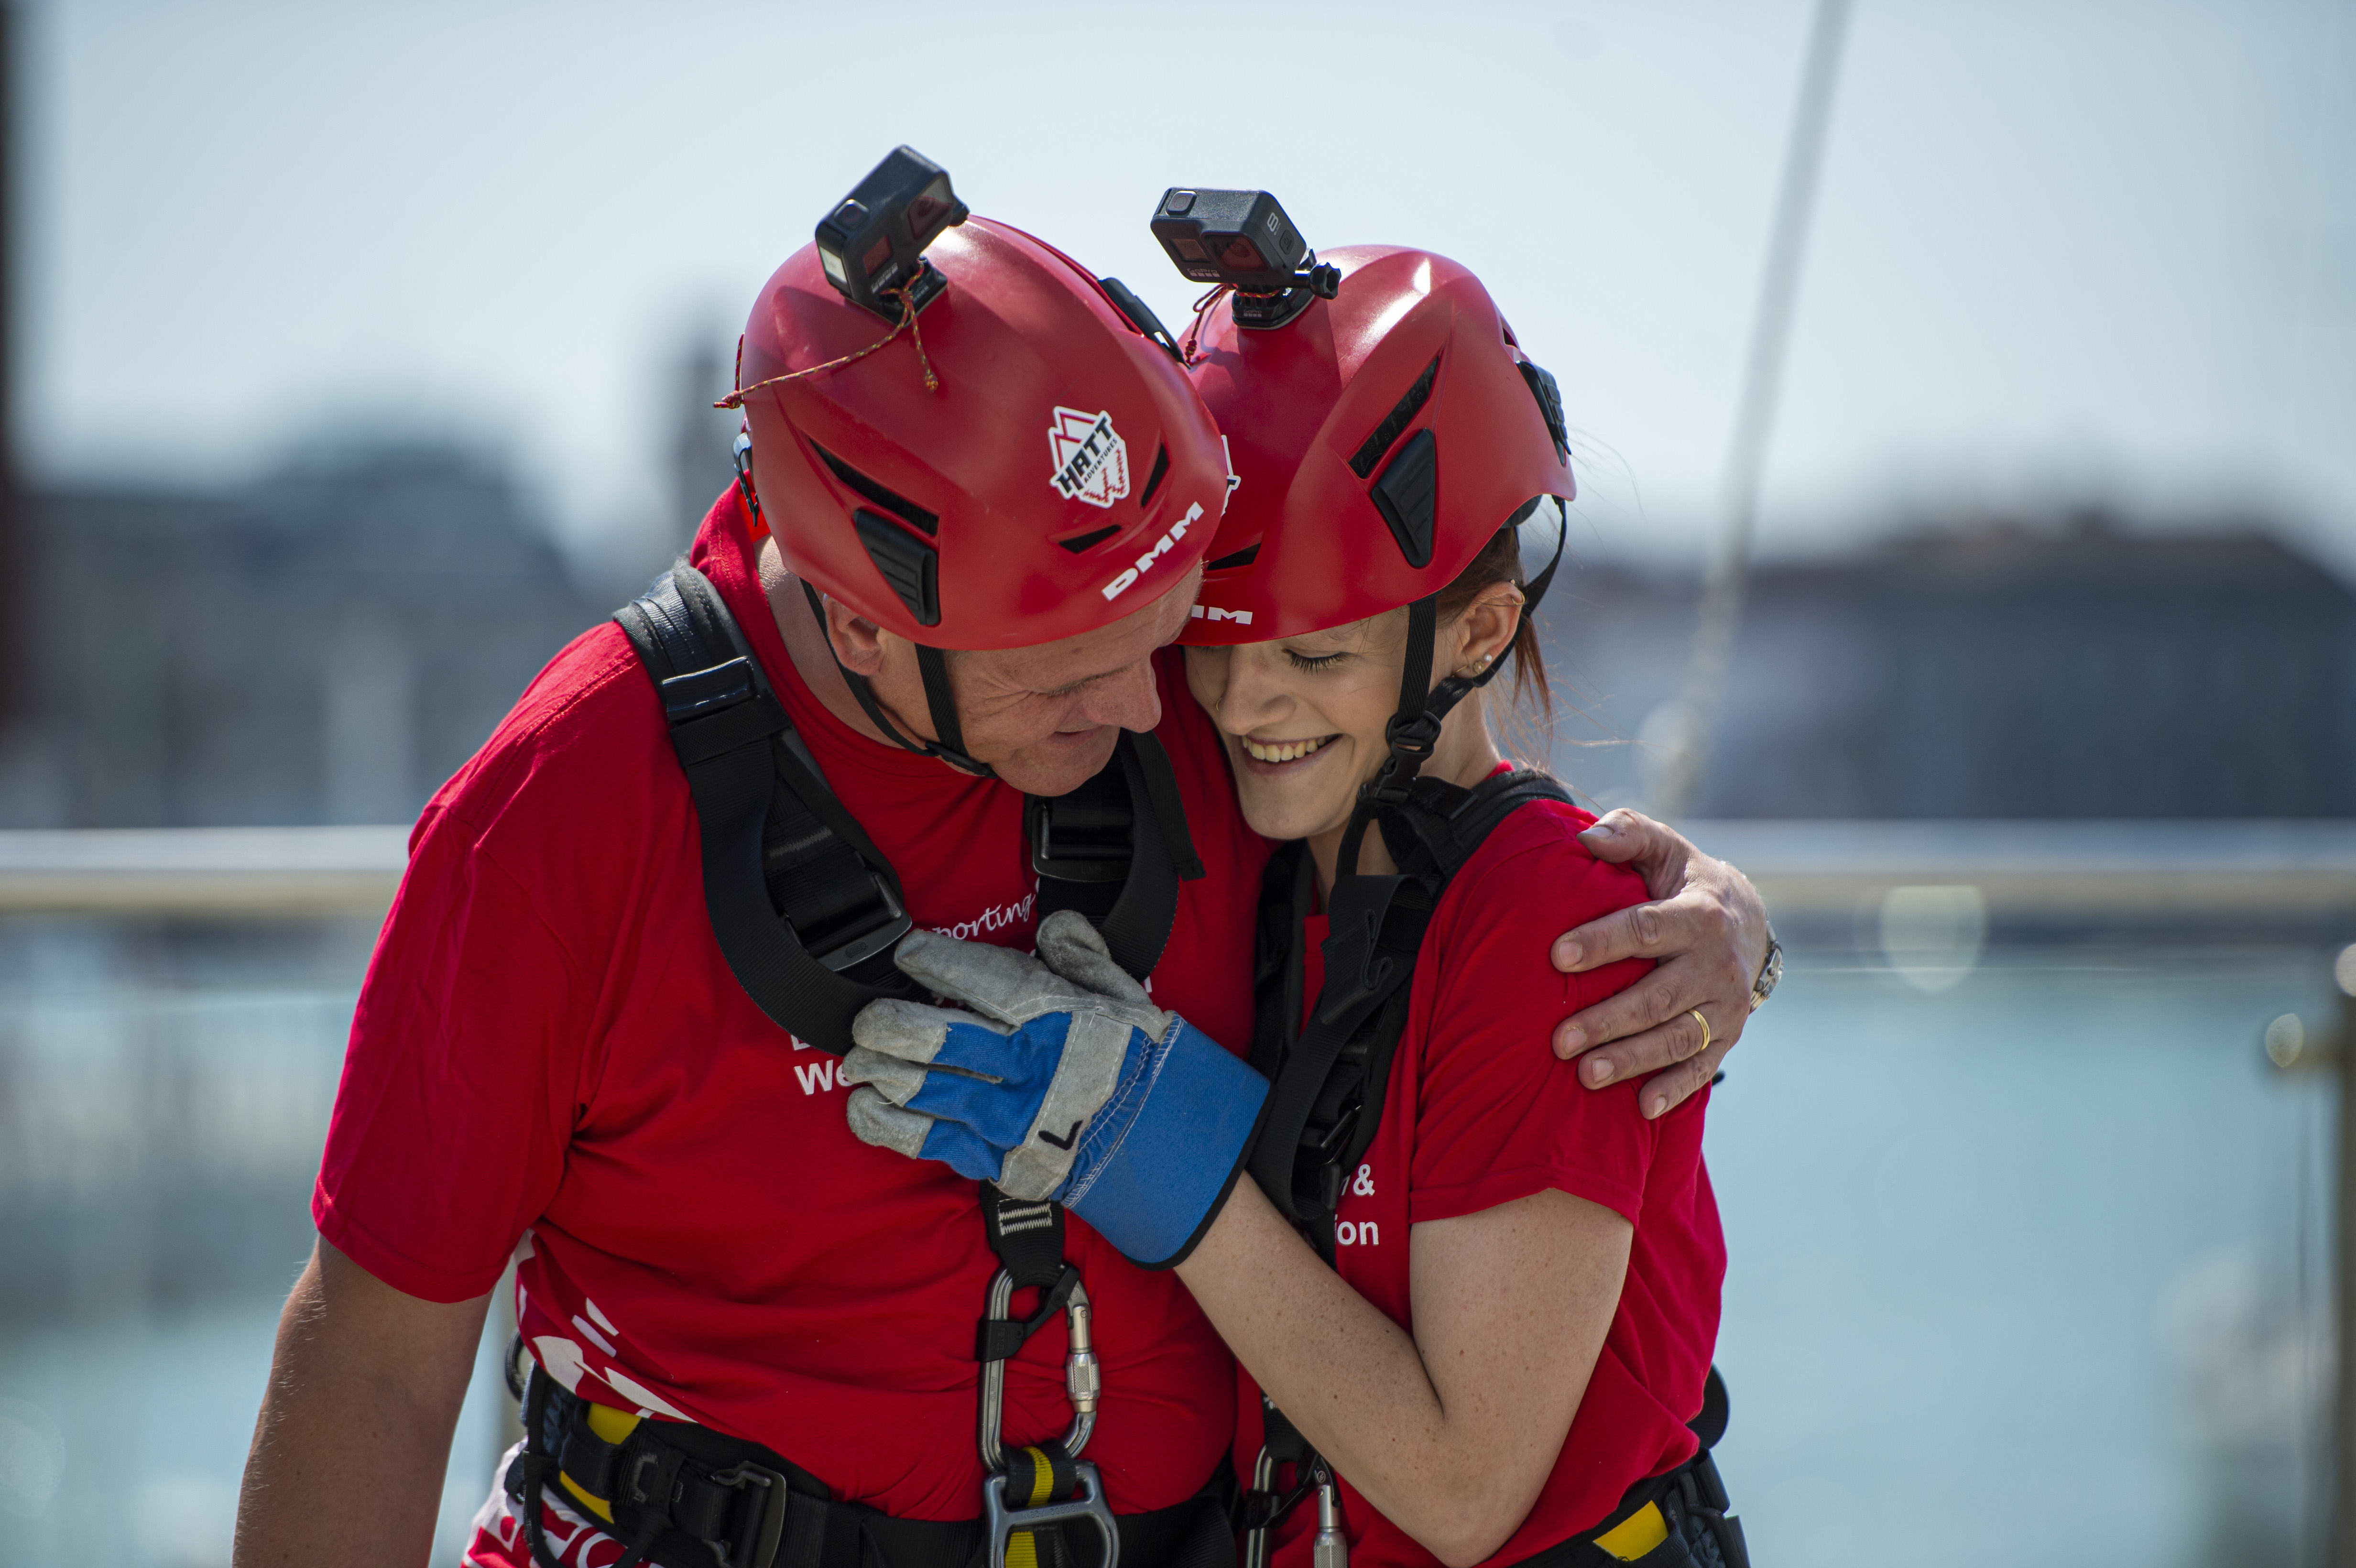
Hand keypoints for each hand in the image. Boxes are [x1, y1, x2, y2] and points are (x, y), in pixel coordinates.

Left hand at [842, 910, 1267, 1267]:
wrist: (1169, 1149)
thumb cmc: (1141, 1065)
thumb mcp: (1125, 995)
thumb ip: (1082, 954)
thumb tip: (1051, 925)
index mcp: (1053, 1015)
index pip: (974, 977)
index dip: (929, 960)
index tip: (907, 953)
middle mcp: (1024, 1066)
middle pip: (932, 1036)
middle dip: (886, 1023)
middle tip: (868, 1017)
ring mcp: (1008, 1118)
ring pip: (920, 1089)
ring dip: (877, 1072)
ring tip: (858, 1059)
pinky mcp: (999, 1161)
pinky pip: (928, 1142)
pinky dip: (886, 1125)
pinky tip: (865, 1108)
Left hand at [1549, 809, 1769, 1118]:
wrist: (1747, 920)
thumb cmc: (1683, 881)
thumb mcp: (1664, 847)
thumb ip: (1628, 833)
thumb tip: (1587, 837)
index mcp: (1699, 914)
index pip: (1645, 928)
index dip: (1602, 942)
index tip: (1556, 956)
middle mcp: (1717, 964)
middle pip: (1658, 995)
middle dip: (1608, 1019)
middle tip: (1558, 1040)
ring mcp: (1726, 1005)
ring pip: (1677, 1037)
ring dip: (1632, 1059)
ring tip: (1585, 1076)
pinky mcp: (1728, 1036)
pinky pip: (1701, 1066)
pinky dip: (1674, 1088)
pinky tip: (1642, 1108)